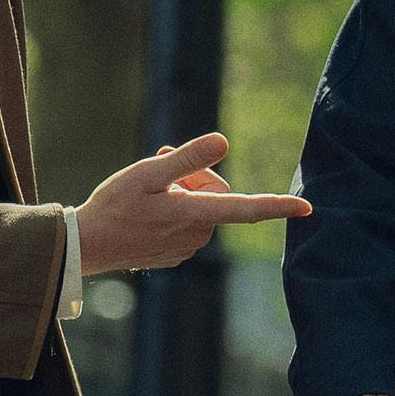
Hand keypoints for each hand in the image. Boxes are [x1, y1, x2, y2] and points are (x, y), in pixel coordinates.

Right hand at [75, 133, 309, 274]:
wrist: (86, 246)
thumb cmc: (114, 205)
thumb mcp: (147, 172)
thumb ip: (187, 158)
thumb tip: (224, 141)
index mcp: (195, 214)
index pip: (245, 208)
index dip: (277, 206)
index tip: (307, 207)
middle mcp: (198, 235)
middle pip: (215, 192)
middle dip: (193, 176)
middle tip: (158, 168)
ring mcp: (188, 248)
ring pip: (200, 206)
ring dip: (180, 192)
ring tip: (147, 193)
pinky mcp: (176, 254)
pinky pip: (186, 223)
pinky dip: (171, 211)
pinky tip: (144, 214)